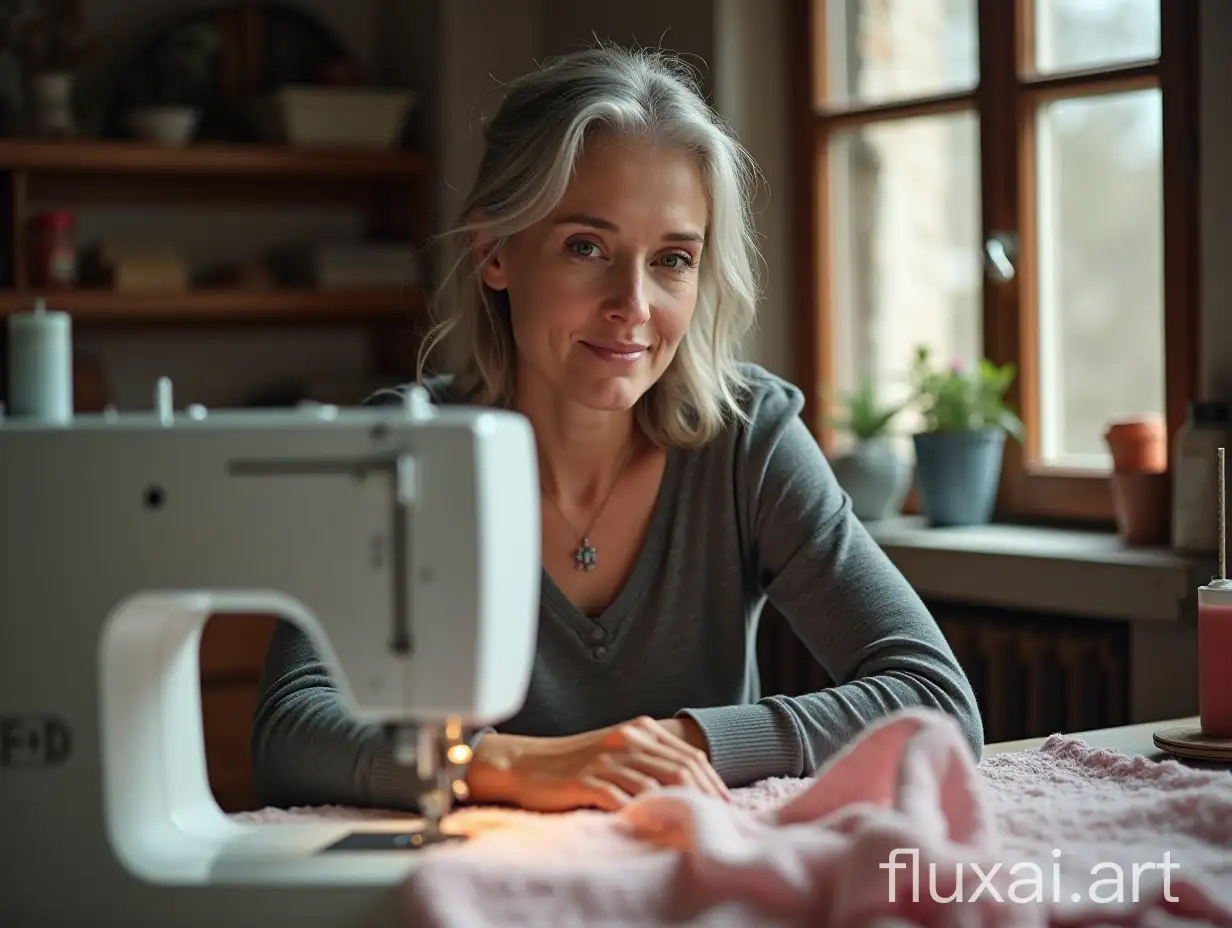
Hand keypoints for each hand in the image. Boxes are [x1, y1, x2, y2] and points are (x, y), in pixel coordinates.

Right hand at [465, 715, 729, 812]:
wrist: (528, 764)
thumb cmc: (576, 762)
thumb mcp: (617, 749)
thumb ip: (649, 756)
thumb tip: (689, 779)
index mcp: (638, 729)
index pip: (688, 753)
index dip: (711, 779)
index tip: (725, 801)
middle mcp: (627, 740)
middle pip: (680, 767)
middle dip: (704, 794)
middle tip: (717, 818)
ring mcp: (607, 760)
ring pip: (657, 782)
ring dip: (680, 806)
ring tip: (695, 826)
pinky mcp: (587, 780)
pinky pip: (623, 798)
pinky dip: (644, 813)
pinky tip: (656, 826)